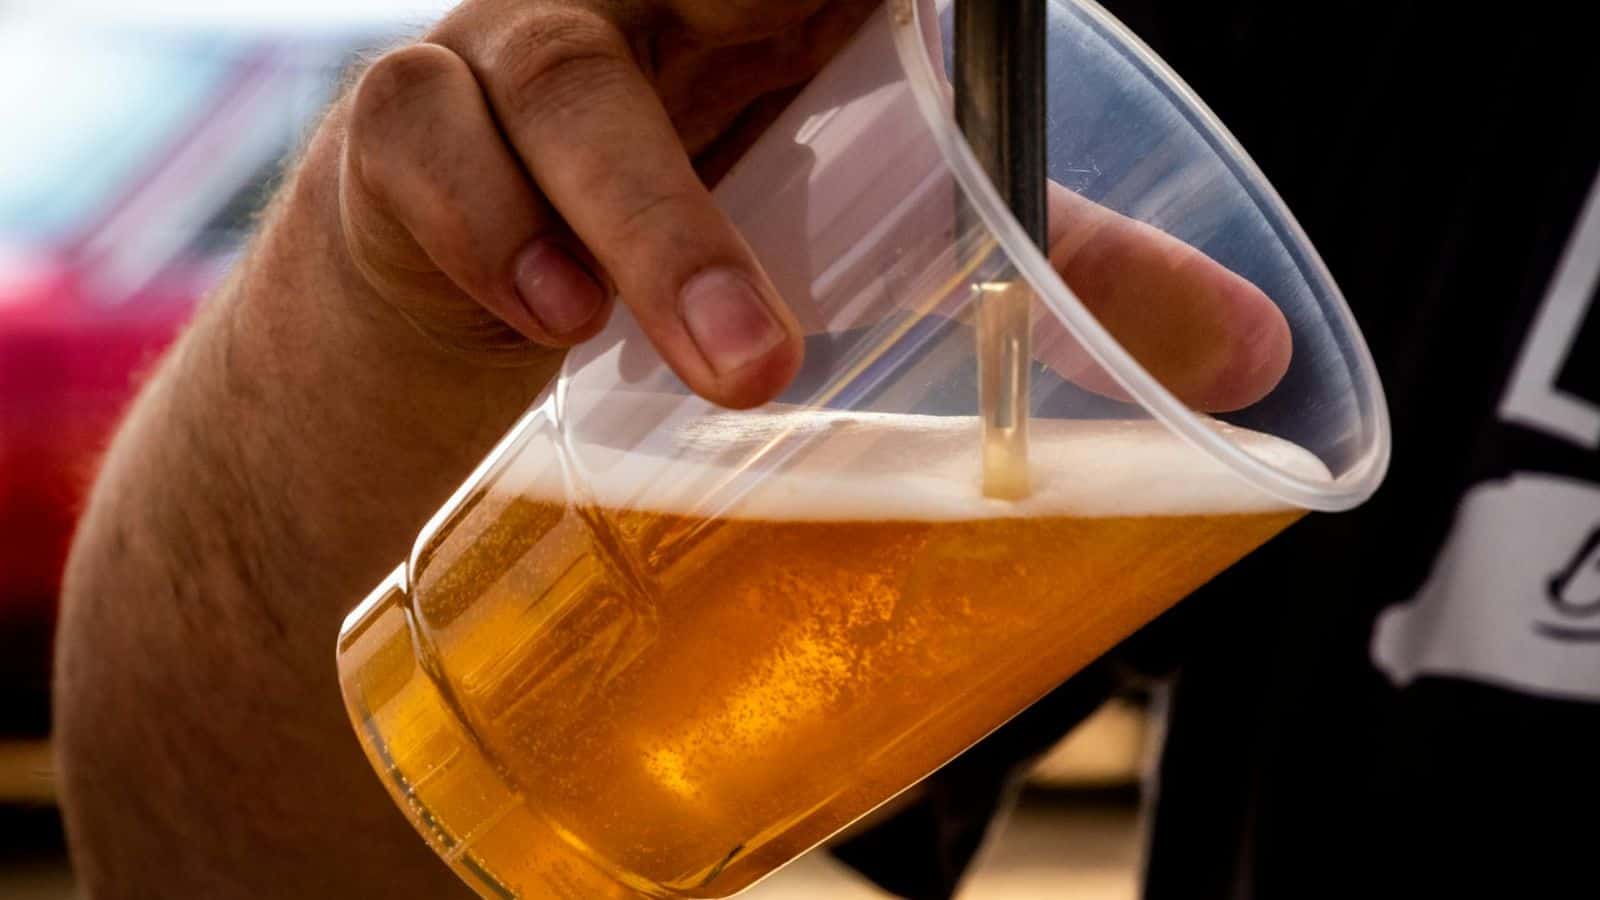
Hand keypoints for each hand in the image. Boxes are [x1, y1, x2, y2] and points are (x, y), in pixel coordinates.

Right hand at [341, 0, 1288, 414]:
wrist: (444, 360)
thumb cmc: (679, 276)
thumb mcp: (871, 262)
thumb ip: (1052, 285)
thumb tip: (1251, 360)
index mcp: (788, 4)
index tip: (947, 19)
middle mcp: (655, 2)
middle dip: (768, 37)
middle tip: (843, 170)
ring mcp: (517, 53)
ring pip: (568, 80)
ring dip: (660, 229)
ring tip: (742, 368)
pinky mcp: (401, 138)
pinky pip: (428, 140)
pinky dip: (492, 230)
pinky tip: (546, 322)